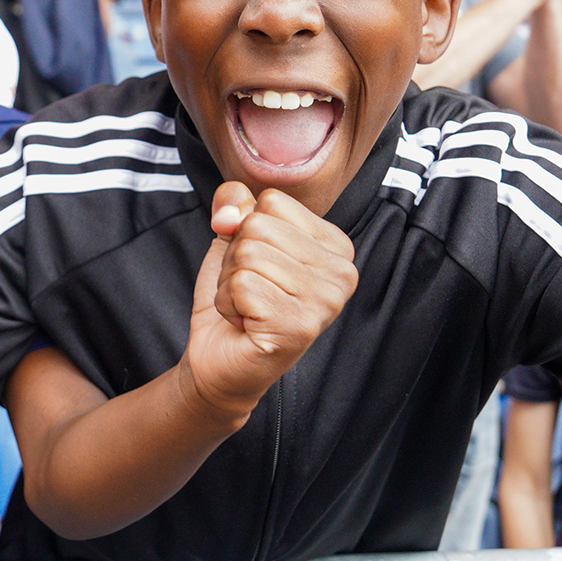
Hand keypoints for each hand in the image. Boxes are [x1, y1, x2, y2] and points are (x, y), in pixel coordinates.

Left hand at [178, 183, 357, 426]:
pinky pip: (241, 284)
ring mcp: (325, 301)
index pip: (272, 201)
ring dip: (231, 283)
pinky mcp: (299, 326)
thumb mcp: (235, 238)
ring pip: (248, 254)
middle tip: (250, 291)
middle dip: (236, 258)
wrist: (219, 359)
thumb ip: (235, 204)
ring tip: (248, 307)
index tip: (260, 266)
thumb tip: (230, 213)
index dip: (247, 230)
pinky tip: (245, 323)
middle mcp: (342, 273)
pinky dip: (228, 302)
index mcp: (336, 245)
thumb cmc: (237, 298)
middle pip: (257, 226)